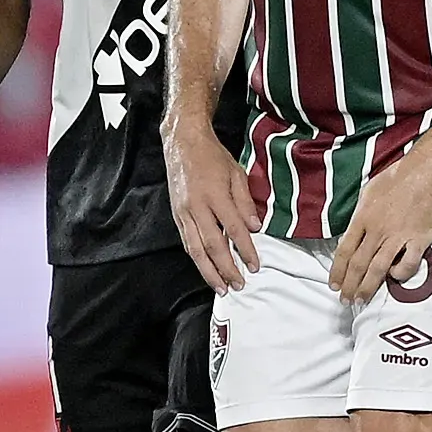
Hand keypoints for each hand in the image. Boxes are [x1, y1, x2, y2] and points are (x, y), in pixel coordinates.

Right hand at [165, 125, 263, 293]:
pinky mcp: (176, 215)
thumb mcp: (237, 174)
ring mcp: (183, 213)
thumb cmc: (213, 157)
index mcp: (215, 196)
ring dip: (208, 271)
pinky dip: (197, 258)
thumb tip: (255, 228)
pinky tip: (206, 269)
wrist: (183, 144)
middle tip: (238, 285)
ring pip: (195, 249)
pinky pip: (187, 241)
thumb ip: (245, 202)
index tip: (255, 266)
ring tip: (220, 287)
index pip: (234, 230)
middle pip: (212, 246)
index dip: (246, 250)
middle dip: (226, 268)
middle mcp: (196, 208)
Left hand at [331, 149, 431, 303]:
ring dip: (368, 287)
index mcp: (363, 218)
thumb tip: (356, 228)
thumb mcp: (369, 191)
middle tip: (346, 300)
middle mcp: (377, 230)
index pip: (344, 250)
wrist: (427, 170)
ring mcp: (398, 236)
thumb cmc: (399, 177)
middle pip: (358, 264)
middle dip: (350, 285)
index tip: (334, 284)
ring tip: (362, 299)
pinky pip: (407, 264)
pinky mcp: (419, 239)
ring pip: (377, 268)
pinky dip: (400, 274)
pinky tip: (396, 276)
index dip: (337, 270)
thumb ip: (362, 213)